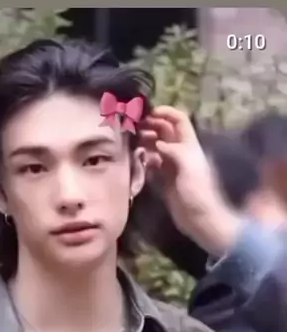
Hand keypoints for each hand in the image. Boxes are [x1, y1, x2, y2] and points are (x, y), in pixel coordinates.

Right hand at [140, 106, 243, 255]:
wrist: (200, 219)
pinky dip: (143, 157)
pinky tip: (135, 158)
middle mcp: (180, 151)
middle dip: (150, 125)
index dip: (165, 113)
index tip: (147, 113)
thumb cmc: (198, 193)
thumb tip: (156, 142)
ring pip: (156, 145)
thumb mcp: (189, 168)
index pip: (179, 120)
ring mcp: (172, 165)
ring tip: (130, 140)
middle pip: (165, 130)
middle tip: (132, 126)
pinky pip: (152, 162)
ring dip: (144, 140)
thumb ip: (174, 151)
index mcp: (189, 145)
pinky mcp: (164, 178)